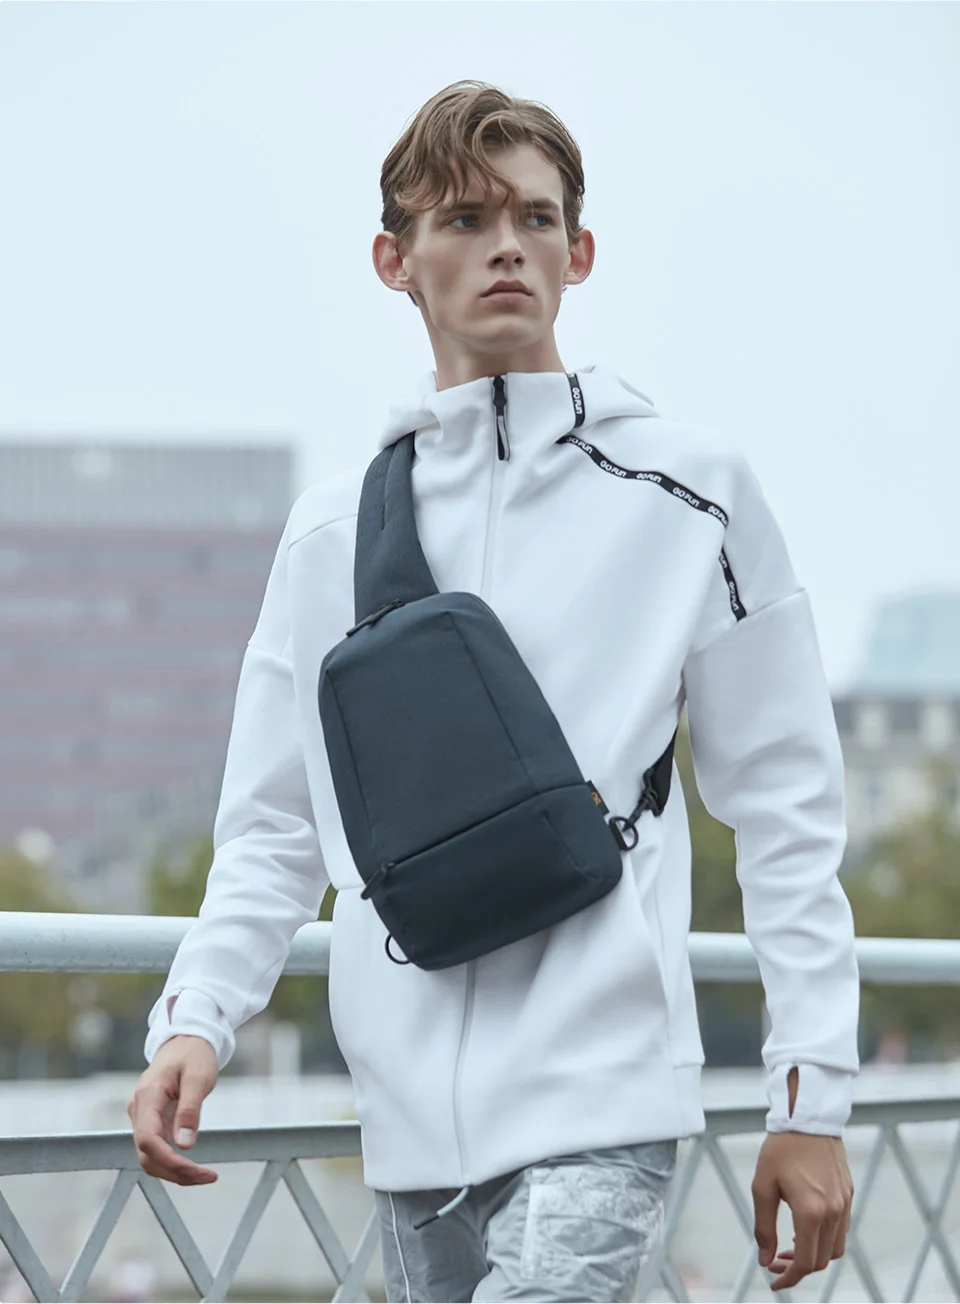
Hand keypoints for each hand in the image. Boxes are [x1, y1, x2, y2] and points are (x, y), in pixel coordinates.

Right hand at [127, 1035, 219, 1185]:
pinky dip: (172, 1162)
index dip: (169, 1161)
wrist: (186, 1040)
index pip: (148, 1140)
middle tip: (208, 1176)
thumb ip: (190, 1110)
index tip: (195, 1170)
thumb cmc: (194, 1054)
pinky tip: (193, 1167)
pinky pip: (156, 1148)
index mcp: (147, 1096)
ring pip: (149, 1156)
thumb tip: (184, 1145)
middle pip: (147, 1155)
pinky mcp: (150, 1120)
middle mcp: (139, 1109)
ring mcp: (142, 1116)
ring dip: (174, 1172)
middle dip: (175, 1172)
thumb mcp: (198, 1077)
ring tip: (204, 1176)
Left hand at [751, 1130, 853, 1290]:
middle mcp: (834, 1212)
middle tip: (775, 1263)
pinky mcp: (848, 1194)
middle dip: (798, 1269)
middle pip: (822, 1260)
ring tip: (789, 1248)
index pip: (806, 1262)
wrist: (807, 1117)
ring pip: (835, 1248)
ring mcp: (844, 1203)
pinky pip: (841, 1229)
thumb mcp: (762, 1186)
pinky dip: (824, 1239)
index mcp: (812, 1212)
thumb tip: (765, 1260)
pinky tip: (804, 1229)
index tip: (774, 1282)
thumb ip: (764, 1227)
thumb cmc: (781, 1148)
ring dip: (814, 1255)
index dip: (789, 1278)